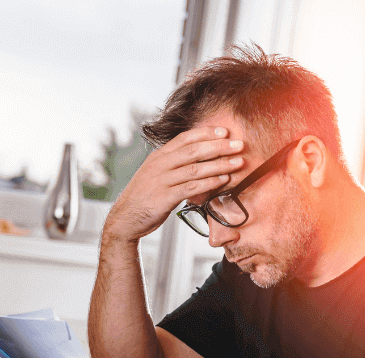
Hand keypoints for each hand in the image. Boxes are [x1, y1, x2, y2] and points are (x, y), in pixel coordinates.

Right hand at [102, 126, 244, 243]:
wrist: (125, 218)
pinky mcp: (164, 197)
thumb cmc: (145, 196)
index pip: (185, 138)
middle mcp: (160, 164)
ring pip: (195, 168)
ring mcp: (161, 180)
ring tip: (238, 162)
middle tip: (239, 145)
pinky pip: (191, 187)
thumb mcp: (157, 174)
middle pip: (193, 150)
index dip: (206, 133)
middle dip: (219, 146)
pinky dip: (209, 183)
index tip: (225, 131)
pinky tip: (223, 181)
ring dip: (219, 164)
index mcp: (159, 156)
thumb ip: (174, 165)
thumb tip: (200, 160)